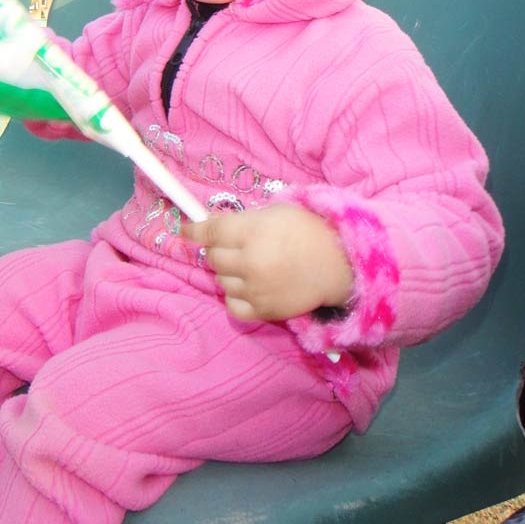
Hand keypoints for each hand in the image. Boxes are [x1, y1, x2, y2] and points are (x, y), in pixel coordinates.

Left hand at [181, 203, 353, 321]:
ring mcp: (255, 289)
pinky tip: (247, 287)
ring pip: (221, 281)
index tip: (186, 230)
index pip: (210, 232)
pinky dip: (235, 296)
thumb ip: (242, 221)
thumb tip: (212, 227)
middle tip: (232, 246)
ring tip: (248, 265)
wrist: (339, 263)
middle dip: (218, 250)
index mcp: (251, 233)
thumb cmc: (308, 231)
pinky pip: (232, 306)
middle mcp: (249, 262)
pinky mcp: (264, 310)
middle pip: (212, 258)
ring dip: (228, 272)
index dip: (194, 230)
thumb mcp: (274, 213)